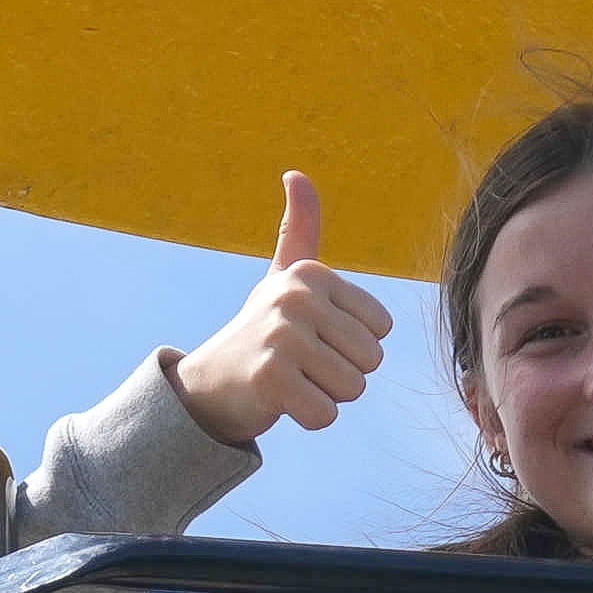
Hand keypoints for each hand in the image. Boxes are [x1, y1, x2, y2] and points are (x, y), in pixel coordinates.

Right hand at [170, 171, 395, 447]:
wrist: (210, 382)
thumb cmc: (262, 328)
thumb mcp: (284, 276)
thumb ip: (300, 229)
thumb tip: (295, 174)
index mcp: (313, 274)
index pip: (382, 329)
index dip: (354, 345)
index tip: (315, 338)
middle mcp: (297, 297)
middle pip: (371, 360)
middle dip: (342, 374)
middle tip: (303, 365)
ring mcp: (282, 335)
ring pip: (352, 389)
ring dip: (326, 395)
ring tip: (293, 380)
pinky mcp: (271, 377)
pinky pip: (326, 414)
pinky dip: (310, 418)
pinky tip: (283, 401)